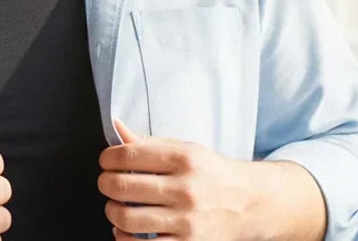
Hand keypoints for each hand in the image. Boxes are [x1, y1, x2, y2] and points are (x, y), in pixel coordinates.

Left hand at [97, 119, 261, 239]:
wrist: (252, 203)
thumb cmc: (213, 174)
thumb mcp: (186, 149)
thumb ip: (148, 142)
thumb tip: (116, 126)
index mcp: (184, 159)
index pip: (127, 155)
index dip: (107, 158)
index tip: (107, 161)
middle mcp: (186, 189)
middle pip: (121, 186)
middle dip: (105, 184)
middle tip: (108, 183)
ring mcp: (187, 220)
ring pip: (126, 218)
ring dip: (112, 211)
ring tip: (117, 206)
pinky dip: (124, 239)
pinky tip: (126, 230)